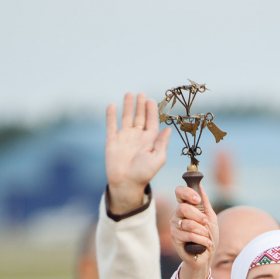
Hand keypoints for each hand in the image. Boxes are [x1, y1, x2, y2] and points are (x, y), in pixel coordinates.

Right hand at [106, 93, 170, 213]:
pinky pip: (112, 125)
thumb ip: (162, 143)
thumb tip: (168, 129)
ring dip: (128, 106)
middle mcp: (137, 137)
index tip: (151, 100)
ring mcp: (124, 138)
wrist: (126, 184)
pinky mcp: (112, 141)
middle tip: (141, 94)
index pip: (152, 122)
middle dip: (140, 105)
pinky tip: (112, 106)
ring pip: (126, 118)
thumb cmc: (144, 174)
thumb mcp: (158, 159)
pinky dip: (111, 115)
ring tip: (129, 94)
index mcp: (149, 140)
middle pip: (139, 117)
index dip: (152, 111)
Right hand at [172, 184, 217, 278]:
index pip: (179, 192)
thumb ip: (205, 203)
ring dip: (202, 231)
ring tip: (206, 236)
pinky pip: (189, 235)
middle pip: (182, 208)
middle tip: (205, 222)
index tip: (197, 199)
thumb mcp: (211, 218)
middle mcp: (177, 215)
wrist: (206, 256)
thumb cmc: (208, 236)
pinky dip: (201, 239)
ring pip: (187, 223)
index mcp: (185, 207)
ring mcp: (175, 226)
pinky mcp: (176, 238)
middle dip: (198, 216)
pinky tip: (206, 243)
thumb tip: (200, 186)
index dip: (187, 193)